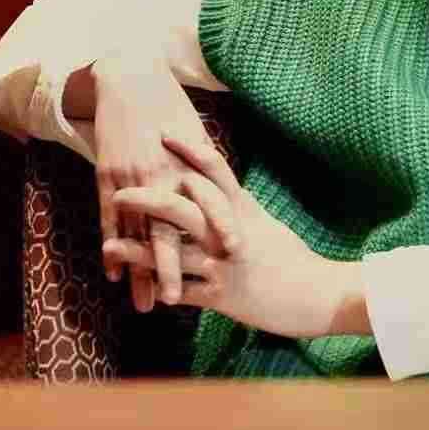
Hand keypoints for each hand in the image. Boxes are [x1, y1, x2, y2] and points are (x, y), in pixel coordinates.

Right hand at [91, 53, 213, 311]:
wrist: (130, 78)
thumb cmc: (171, 104)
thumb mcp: (196, 130)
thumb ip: (207, 165)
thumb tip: (227, 193)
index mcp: (189, 158)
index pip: (208, 198)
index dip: (221, 224)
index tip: (235, 251)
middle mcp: (161, 171)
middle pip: (168, 225)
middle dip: (172, 264)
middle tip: (180, 298)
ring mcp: (131, 175)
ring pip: (136, 231)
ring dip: (139, 270)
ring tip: (146, 305)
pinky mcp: (107, 175)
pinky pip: (108, 218)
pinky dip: (112, 247)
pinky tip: (114, 276)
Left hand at [103, 134, 366, 338]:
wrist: (318, 293)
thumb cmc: (294, 258)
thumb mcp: (266, 225)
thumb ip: (239, 209)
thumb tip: (220, 191)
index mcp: (243, 210)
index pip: (214, 171)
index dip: (188, 151)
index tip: (165, 132)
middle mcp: (231, 232)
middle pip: (184, 207)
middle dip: (148, 198)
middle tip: (120, 191)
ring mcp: (225, 264)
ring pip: (174, 252)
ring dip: (138, 250)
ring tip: (110, 246)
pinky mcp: (223, 297)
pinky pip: (185, 292)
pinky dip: (162, 289)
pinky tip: (139, 289)